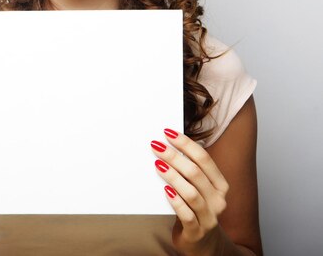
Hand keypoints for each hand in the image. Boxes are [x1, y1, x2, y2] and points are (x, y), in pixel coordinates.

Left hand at [150, 129, 228, 255]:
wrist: (203, 244)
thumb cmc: (196, 209)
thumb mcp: (199, 188)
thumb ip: (189, 171)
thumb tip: (168, 144)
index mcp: (220, 185)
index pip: (204, 159)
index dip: (185, 144)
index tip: (168, 132)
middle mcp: (218, 200)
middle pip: (195, 173)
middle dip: (174, 157)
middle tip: (156, 146)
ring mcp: (209, 217)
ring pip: (191, 192)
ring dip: (173, 176)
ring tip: (158, 164)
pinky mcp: (197, 231)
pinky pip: (187, 214)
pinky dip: (176, 201)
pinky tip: (166, 191)